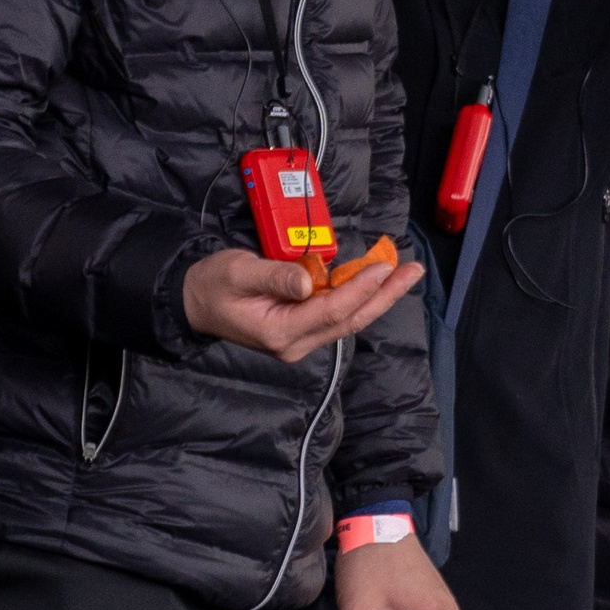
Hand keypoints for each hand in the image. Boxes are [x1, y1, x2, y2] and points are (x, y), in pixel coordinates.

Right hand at [182, 243, 420, 364]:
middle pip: (350, 320)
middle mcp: (296, 343)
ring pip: (348, 318)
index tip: (384, 267)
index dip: (360, 288)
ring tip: (405, 273)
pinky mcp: (302, 329)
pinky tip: (377, 278)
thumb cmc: (213, 285)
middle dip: (385, 296)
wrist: (195, 302)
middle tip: (413, 271)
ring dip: (378, 296)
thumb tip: (306, 281)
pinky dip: (359, 295)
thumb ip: (273, 276)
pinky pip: (337, 313)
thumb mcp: (237, 272)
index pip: (331, 310)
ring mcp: (301, 339)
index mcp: (280, 332)